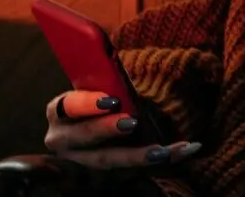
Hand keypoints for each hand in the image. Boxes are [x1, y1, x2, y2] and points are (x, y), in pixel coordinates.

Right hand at [43, 90, 201, 169]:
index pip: (69, 106)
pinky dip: (161, 159)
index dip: (88, 104)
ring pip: (107, 161)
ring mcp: (80, 161)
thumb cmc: (93, 101)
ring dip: (136, 155)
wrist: (88, 130)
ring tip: (162, 150)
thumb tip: (121, 69)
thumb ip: (103, 83)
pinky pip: (130, 171)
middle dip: (108, 129)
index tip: (111, 100)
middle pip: (85, 137)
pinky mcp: (101, 176)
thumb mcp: (91, 90)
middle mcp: (62, 140)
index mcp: (58, 111)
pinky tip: (186, 150)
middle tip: (133, 122)